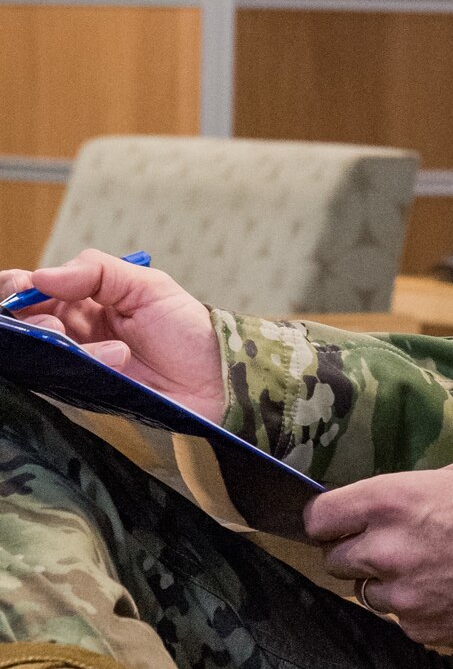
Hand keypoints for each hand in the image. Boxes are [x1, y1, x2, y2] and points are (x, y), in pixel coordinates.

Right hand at [0, 248, 223, 420]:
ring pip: (38, 354)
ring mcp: (73, 367)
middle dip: (29, 320)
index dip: (15, 286)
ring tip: (114, 351)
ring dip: (64, 347)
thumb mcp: (148, 286)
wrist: (216, 381)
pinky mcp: (83, 397)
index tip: (20, 285)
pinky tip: (117, 363)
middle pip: (22, 324)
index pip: (30, 290)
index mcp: (81, 301)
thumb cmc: (186, 331)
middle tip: (56, 327)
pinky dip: (86, 368)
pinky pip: (58, 384)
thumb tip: (42, 276)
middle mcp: (69, 334)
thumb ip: (98, 271)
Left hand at [304, 464, 452, 651]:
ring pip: (366, 593)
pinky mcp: (419, 628)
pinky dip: (415, 609)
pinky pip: (400, 619)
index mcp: (389, 501)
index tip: (336, 522)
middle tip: (389, 546)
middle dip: (355, 553)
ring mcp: (399, 595)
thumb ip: (407, 494)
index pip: (319, 517)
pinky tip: (447, 593)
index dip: (327, 520)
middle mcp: (383, 549)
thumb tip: (383, 507)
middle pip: (334, 559)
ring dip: (386, 583)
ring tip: (428, 571)